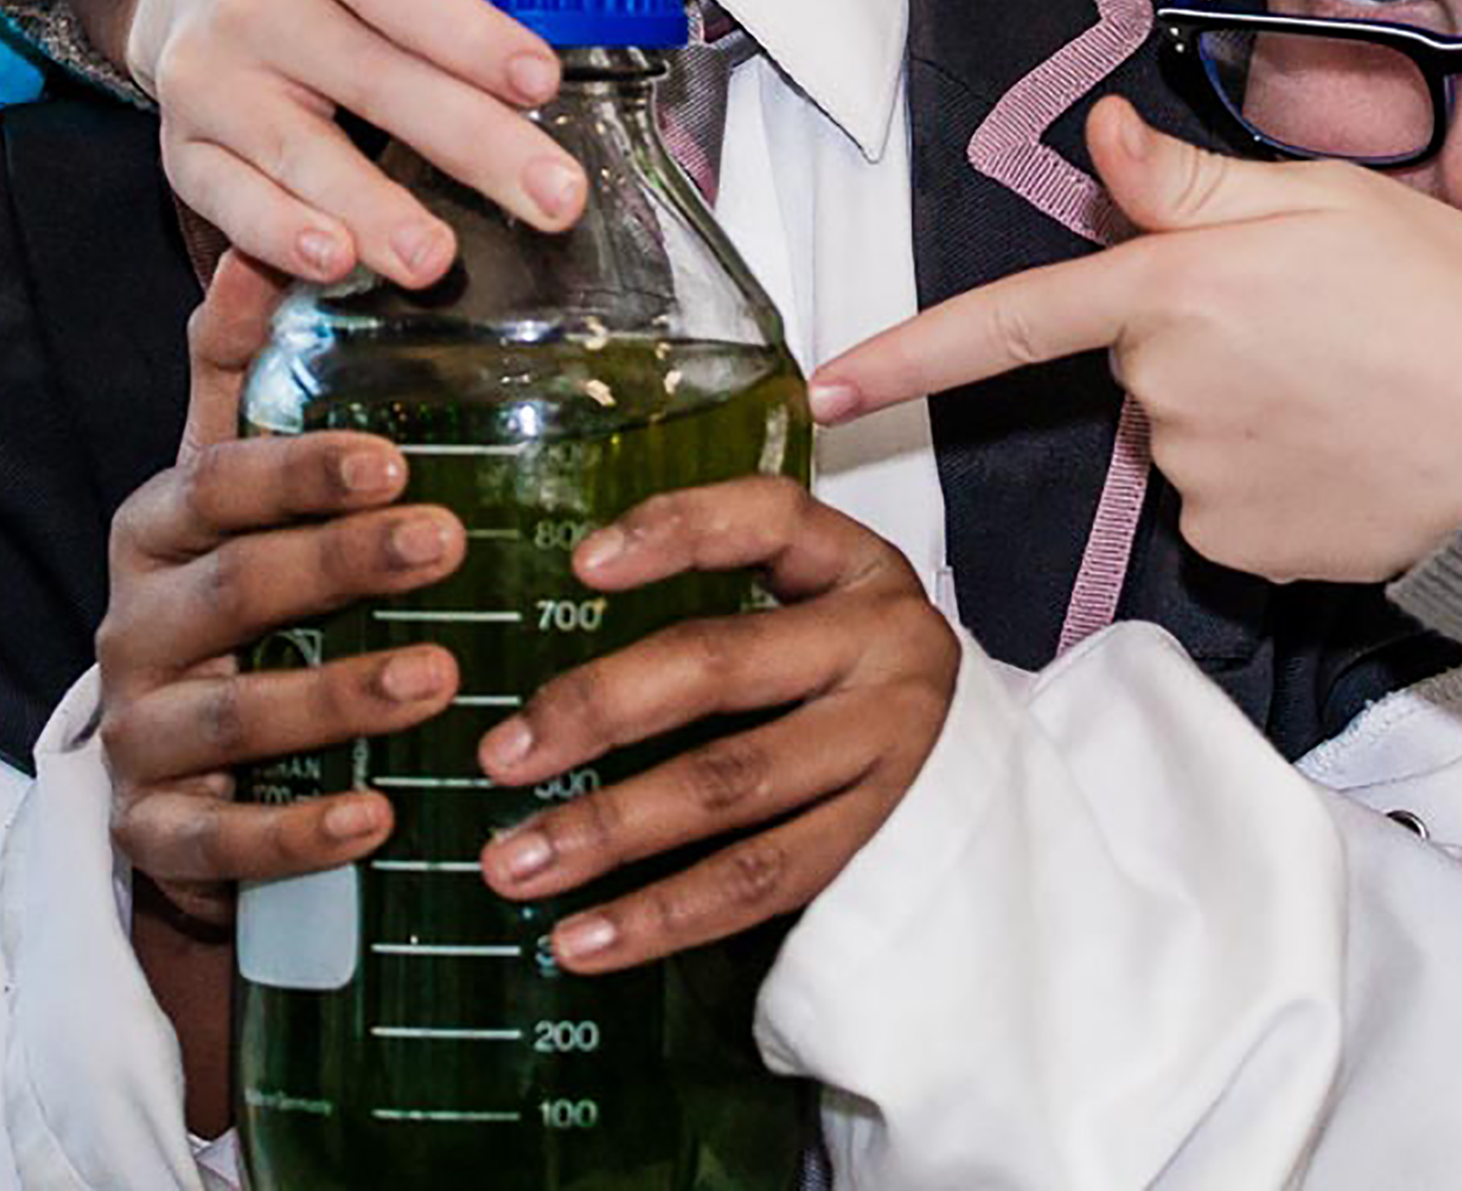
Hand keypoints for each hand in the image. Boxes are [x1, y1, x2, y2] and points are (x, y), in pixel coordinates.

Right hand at [76, 0, 583, 284]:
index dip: (465, 29)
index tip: (541, 79)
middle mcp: (253, 0)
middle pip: (369, 76)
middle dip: (469, 141)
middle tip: (555, 196)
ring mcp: (213, 79)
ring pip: (297, 148)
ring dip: (371, 207)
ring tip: (439, 259)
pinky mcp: (187, 147)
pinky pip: (230, 199)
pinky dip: (278, 236)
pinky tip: (335, 264)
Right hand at [95, 423, 467, 932]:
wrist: (175, 771)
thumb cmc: (229, 600)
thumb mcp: (229, 490)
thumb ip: (239, 377)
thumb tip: (256, 250)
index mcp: (157, 532)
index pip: (216, 484)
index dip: (300, 471)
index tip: (398, 458)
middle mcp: (134, 628)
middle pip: (231, 590)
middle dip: (339, 566)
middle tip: (447, 544)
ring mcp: (137, 736)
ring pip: (229, 718)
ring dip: (336, 697)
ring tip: (440, 678)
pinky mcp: (151, 836)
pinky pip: (218, 843)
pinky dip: (296, 834)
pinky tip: (378, 819)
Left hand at [470, 480, 955, 973]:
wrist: (960, 754)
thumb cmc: (846, 663)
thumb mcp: (807, 596)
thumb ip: (713, 589)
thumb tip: (540, 622)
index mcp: (855, 565)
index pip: (767, 521)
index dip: (676, 532)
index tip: (582, 565)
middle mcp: (882, 645)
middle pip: (724, 665)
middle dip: (599, 709)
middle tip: (500, 755)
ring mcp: (885, 747)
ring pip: (733, 786)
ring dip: (611, 830)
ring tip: (514, 864)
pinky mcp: (873, 838)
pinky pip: (758, 882)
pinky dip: (662, 916)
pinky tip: (582, 940)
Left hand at [812, 99, 1461, 583]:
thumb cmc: (1458, 308)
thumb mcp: (1339, 201)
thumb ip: (1199, 186)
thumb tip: (1102, 144)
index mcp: (1179, 287)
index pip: (1009, 321)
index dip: (906, 354)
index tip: (821, 388)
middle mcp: (1167, 390)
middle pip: (1140, 354)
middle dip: (1202, 332)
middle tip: (1324, 318)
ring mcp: (1196, 479)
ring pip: (1184, 427)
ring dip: (1243, 403)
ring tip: (1355, 382)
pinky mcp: (1238, 548)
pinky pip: (1222, 496)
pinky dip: (1271, 473)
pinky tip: (1350, 451)